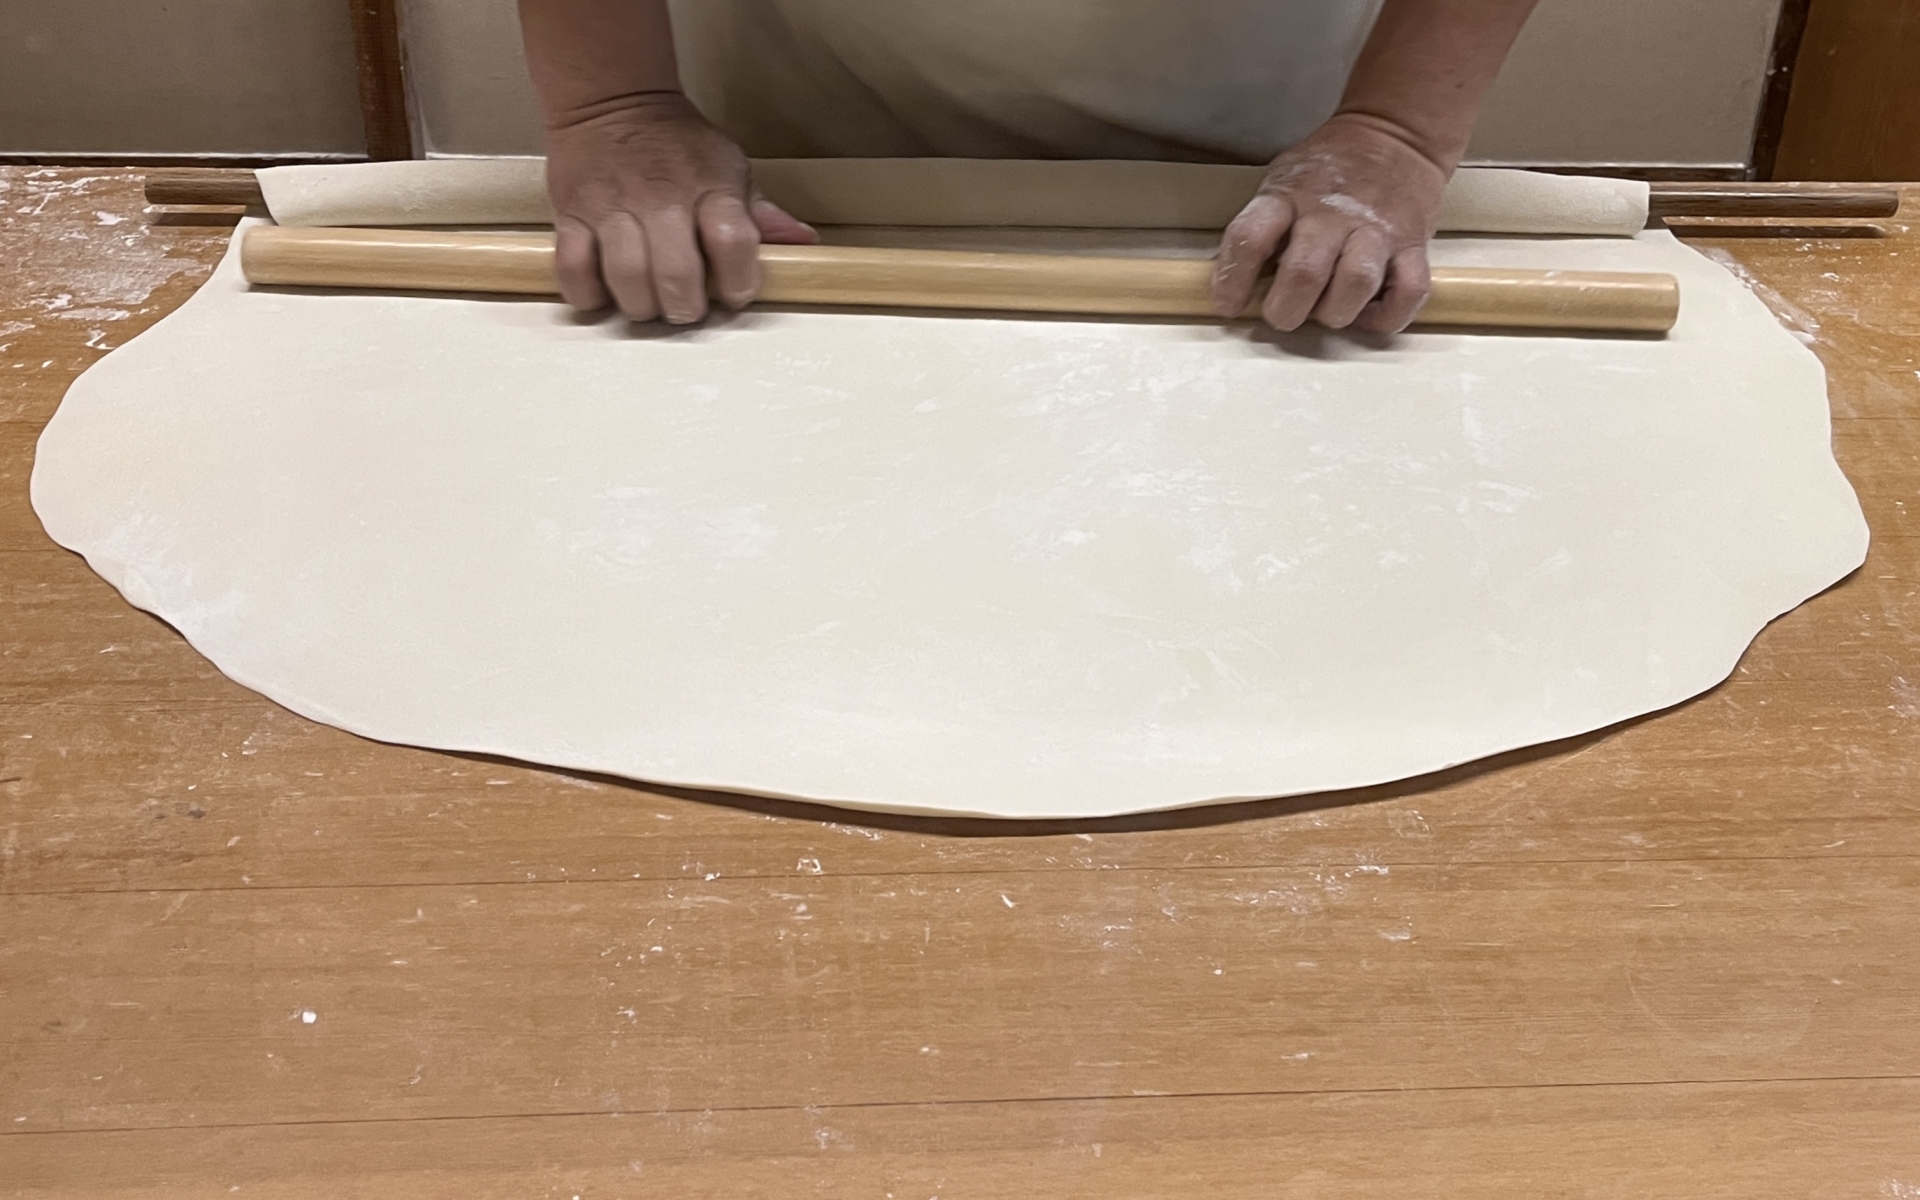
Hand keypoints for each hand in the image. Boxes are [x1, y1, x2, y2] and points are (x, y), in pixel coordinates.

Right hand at [543, 92, 817, 322]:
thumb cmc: (679, 147)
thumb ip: (761, 214)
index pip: (733, 242)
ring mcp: (612, 208)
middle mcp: (661, 199)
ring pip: (626, 277)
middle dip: (686, 306)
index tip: (735, 292)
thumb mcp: (729, 169)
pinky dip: (588, 292)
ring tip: (649, 300)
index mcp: (710, 187)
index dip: (739, 280)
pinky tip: (605, 290)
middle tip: (686, 306)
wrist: (613, 100)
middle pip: (677, 273)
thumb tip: (802, 244)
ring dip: (641, 303)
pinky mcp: (571, 215)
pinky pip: (573, 268)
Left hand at [1210, 114, 1448, 333]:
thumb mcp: (1282, 182)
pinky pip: (1409, 292)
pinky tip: (1368, 312)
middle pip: (1305, 273)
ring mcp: (1377, 230)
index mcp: (1289, 197)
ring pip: (1357, 283)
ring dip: (1336, 312)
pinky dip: (1387, 316)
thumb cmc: (1328, 172)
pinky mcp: (1414, 245)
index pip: (1250, 237)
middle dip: (1286, 309)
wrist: (1395, 136)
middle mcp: (1333, 214)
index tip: (1228, 305)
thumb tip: (1234, 283)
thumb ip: (1261, 227)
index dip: (1233, 278)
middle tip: (1283, 313)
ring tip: (1327, 310)